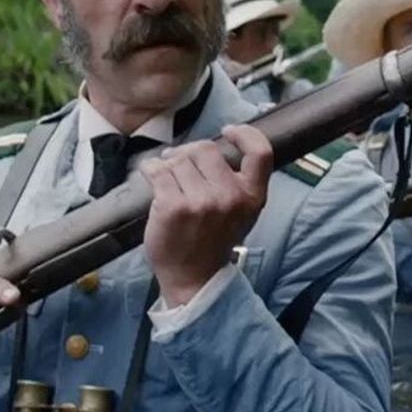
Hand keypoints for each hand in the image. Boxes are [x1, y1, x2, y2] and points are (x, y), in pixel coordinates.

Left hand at [139, 124, 271, 306]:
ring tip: (166, 179)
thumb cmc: (213, 241)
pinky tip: (151, 176)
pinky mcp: (173, 206)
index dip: (244, 133)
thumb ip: (237, 182)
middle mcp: (230, 197)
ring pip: (179, 159)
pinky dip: (150, 169)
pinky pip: (158, 170)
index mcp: (252, 196)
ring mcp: (202, 202)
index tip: (228, 132)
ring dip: (168, 164)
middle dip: (188, 152)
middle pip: (206, 149)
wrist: (194, 279)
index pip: (260, 152)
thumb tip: (215, 145)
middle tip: (179, 162)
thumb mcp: (241, 213)